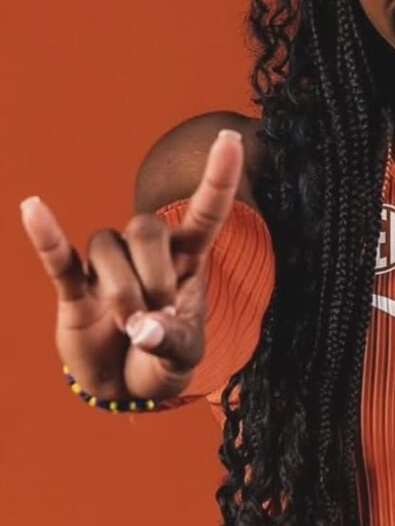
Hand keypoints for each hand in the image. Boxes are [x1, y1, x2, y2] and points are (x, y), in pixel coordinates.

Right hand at [19, 130, 244, 401]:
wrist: (126, 387)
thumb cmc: (163, 359)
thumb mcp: (184, 357)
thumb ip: (171, 341)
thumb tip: (142, 328)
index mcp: (188, 258)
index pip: (206, 210)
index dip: (218, 177)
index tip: (231, 138)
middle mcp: (148, 253)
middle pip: (145, 227)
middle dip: (155, 275)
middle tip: (158, 316)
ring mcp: (109, 269)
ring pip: (106, 246)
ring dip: (121, 290)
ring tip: (128, 325)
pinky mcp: (75, 289)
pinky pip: (59, 258)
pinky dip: (47, 237)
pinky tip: (32, 208)